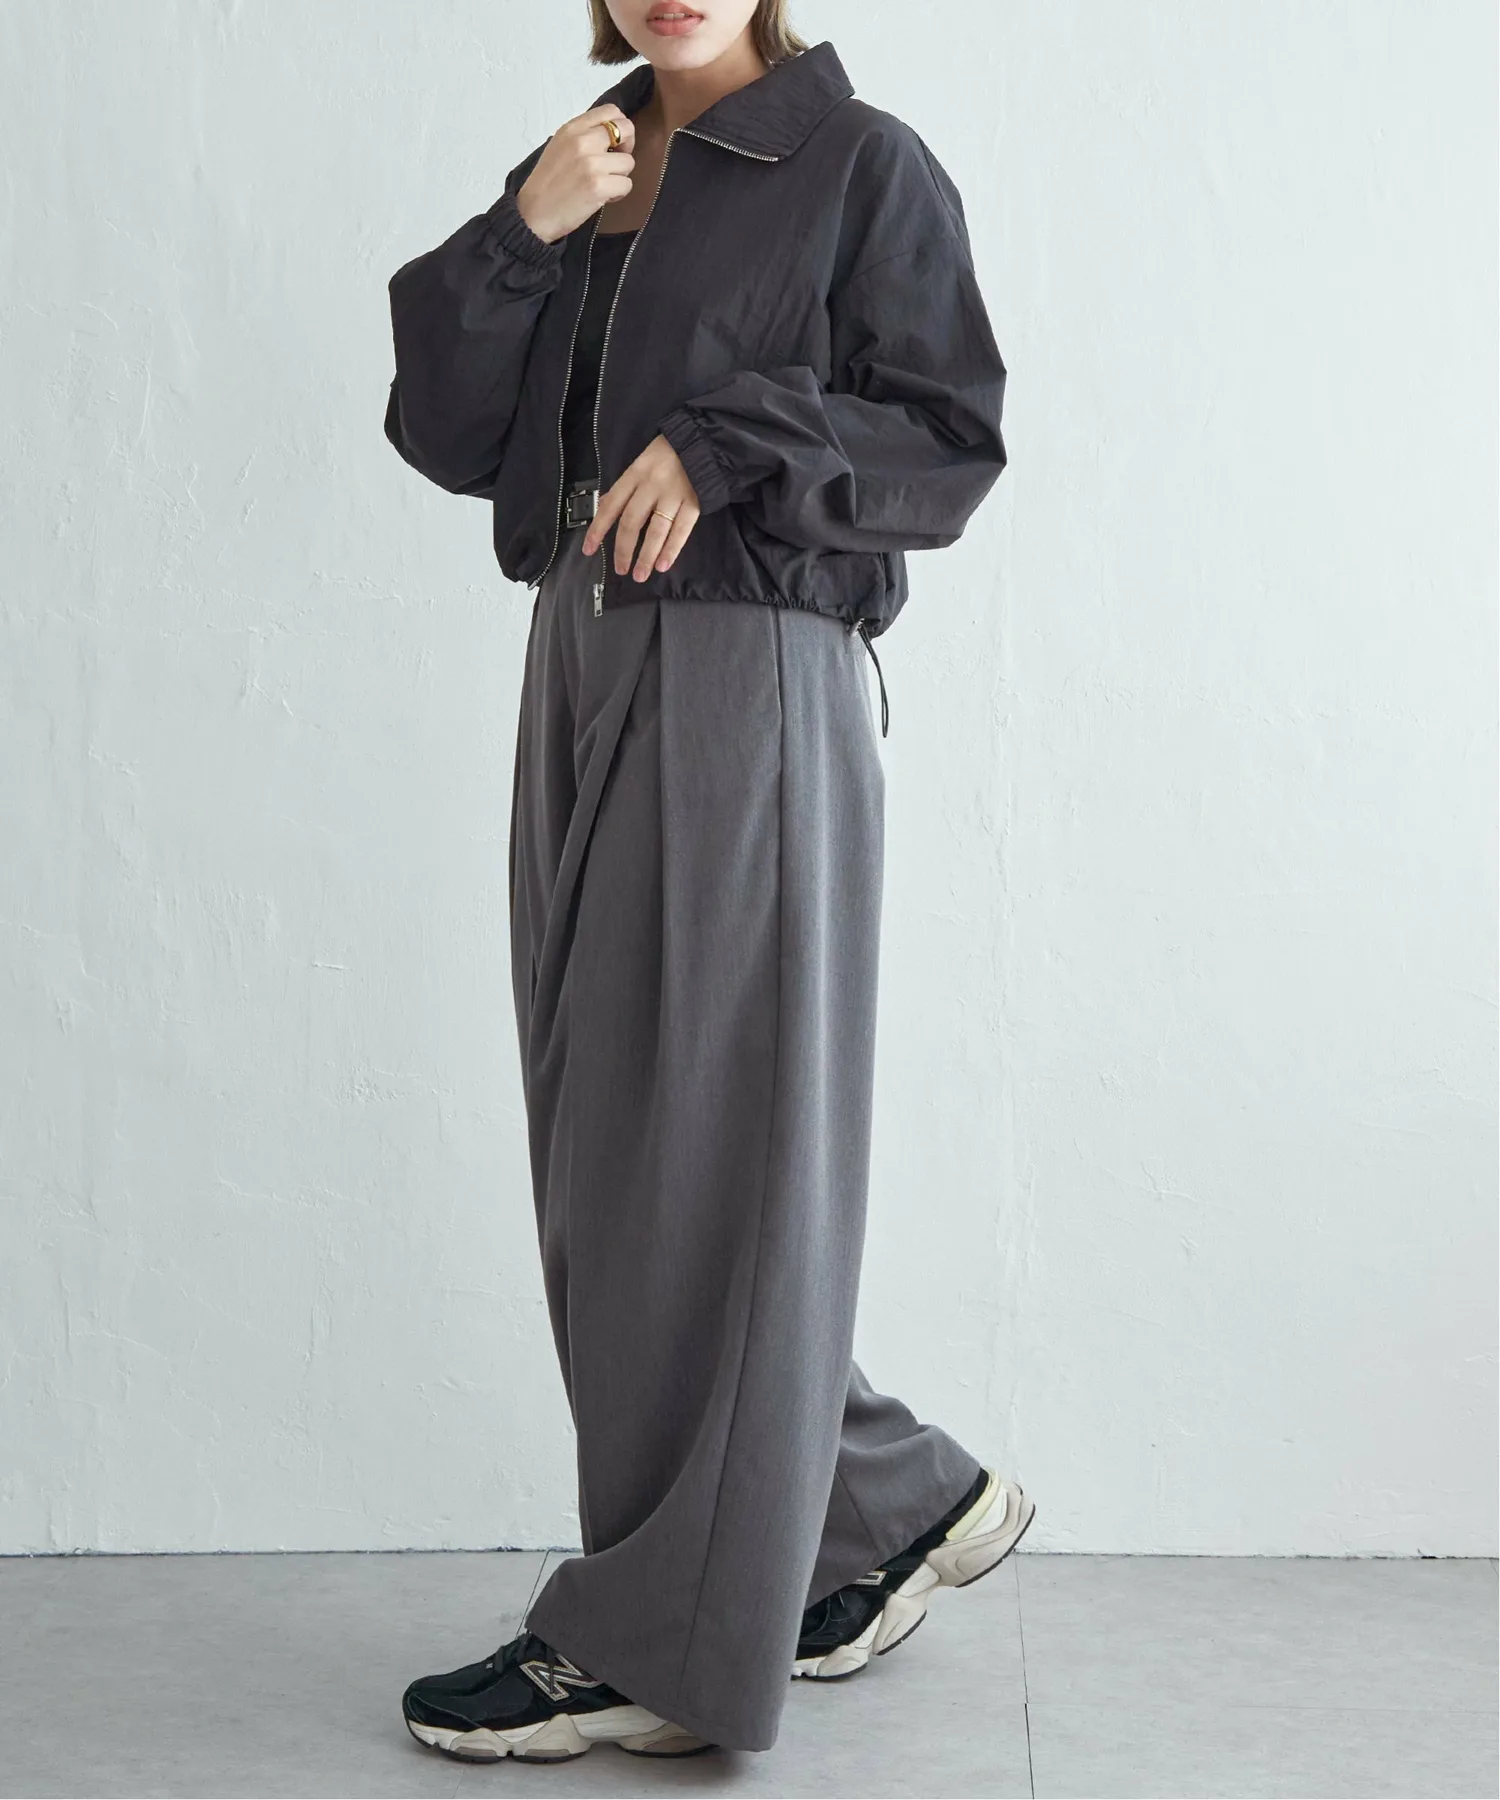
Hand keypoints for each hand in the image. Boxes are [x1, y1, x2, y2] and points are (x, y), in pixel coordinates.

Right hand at [516, 105, 635, 244]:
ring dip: (620, 176)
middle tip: (615, 163)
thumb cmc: (547, 184)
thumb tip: (611, 134)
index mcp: (572, 129)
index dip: (620, 126)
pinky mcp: (598, 186)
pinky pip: (626, 184)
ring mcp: (591, 163)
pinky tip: (602, 197)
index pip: (611, 111)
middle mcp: (582, 141)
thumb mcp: (559, 146)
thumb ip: (583, 136)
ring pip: (628, 162)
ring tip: (602, 185)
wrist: (533, 213)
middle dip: (627, 148)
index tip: (615, 143)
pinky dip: (618, 194)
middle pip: (626, 130)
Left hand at [582, 436, 701, 579]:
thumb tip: (604, 509)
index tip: (589, 549)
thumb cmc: (668, 455)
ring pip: (656, 530)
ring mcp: (673, 495)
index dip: (598, 529)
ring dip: (646, 556)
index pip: (611, 506)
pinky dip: (671, 550)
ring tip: (640, 574)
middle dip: (623, 550)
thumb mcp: (640, 464)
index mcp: (634, 475)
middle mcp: (652, 486)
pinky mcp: (694, 503)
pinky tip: (663, 564)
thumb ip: (625, 488)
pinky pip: (681, 530)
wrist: (701, 442)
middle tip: (620, 569)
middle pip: (632, 522)